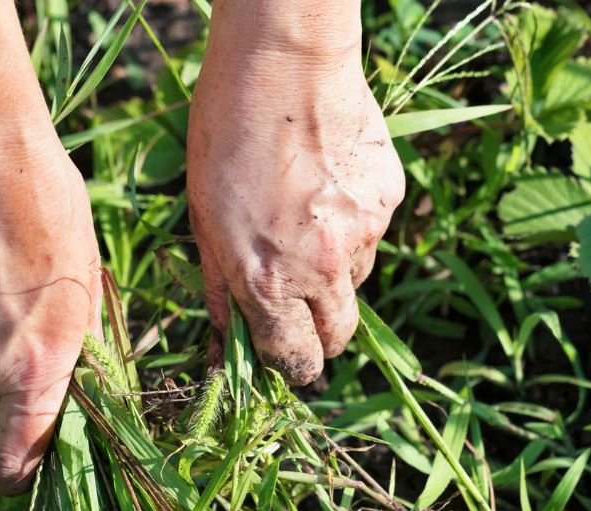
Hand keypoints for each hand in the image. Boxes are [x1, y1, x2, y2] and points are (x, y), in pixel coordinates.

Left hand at [187, 3, 404, 384]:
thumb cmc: (225, 135)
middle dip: (320, 336)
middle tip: (300, 309)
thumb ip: (220, 287)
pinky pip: (372, 233)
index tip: (286, 360)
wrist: (285, 63)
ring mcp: (363, 234)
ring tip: (304, 219)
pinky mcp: (388, 200)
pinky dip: (352, 224)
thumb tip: (224, 339)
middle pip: (339, 337)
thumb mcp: (202, 218)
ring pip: (356, 281)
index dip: (290, 367)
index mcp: (268, 282)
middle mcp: (323, 269)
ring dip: (334, 272)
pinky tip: (326, 184)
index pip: (295, 360)